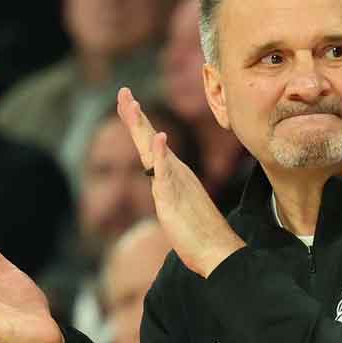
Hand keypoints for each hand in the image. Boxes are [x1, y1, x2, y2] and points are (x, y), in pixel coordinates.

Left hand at [117, 88, 244, 277]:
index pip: (152, 145)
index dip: (139, 124)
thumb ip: (171, 194)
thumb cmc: (200, 234)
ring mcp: (175, 183)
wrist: (217, 251)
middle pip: (150, 139)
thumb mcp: (178, 208)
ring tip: (131, 104)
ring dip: (143, 126)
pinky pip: (166, 173)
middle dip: (134, 115)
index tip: (128, 103)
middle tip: (124, 92)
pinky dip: (161, 154)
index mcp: (174, 175)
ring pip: (154, 149)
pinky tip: (159, 138)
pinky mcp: (175, 197)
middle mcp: (175, 173)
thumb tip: (165, 189)